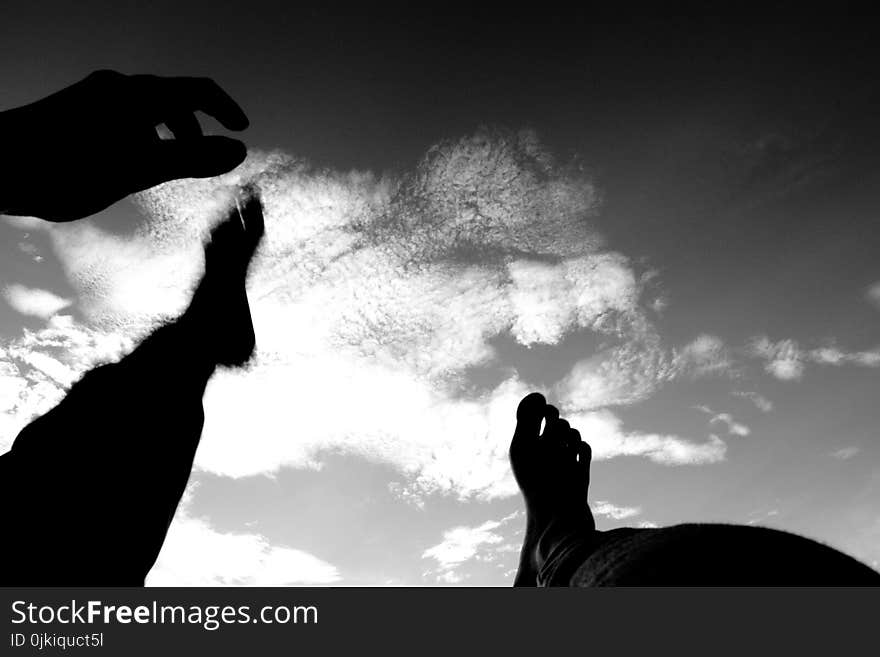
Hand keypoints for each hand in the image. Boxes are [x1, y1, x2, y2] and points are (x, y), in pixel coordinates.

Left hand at [0, 70, 248, 221]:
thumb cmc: (66, 167)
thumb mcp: (139, 169)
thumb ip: (192, 160)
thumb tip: (240, 151)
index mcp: (139, 96)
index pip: (199, 90)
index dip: (226, 109)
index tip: (242, 132)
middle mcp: (117, 88)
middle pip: (172, 98)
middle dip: (194, 128)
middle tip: (200, 160)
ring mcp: (93, 97)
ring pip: (145, 109)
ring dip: (165, 135)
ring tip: (161, 169)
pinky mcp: (74, 111)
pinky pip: (122, 116)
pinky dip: (140, 136)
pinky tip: (123, 166)